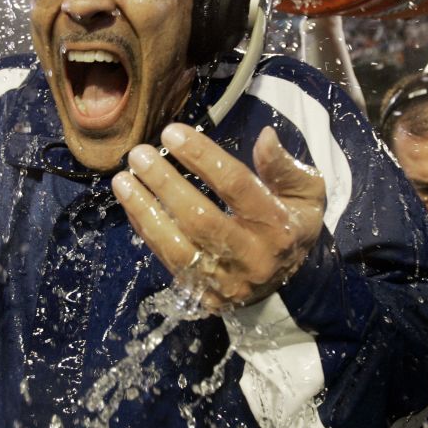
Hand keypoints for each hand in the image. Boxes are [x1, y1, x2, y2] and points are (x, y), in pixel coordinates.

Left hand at [111, 123, 325, 312]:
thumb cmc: (291, 225)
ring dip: (145, 210)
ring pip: (177, 247)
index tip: (173, 132)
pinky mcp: (204, 296)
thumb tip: (265, 136)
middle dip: (165, 183)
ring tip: (122, 179)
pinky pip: (167, 260)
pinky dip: (145, 230)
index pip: (235, 185)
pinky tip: (130, 203)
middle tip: (140, 154)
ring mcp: (225, 281)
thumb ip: (285, 167)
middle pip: (200, 219)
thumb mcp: (305, 194)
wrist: (288, 285)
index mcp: (279, 226)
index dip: (202, 157)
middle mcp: (251, 257)